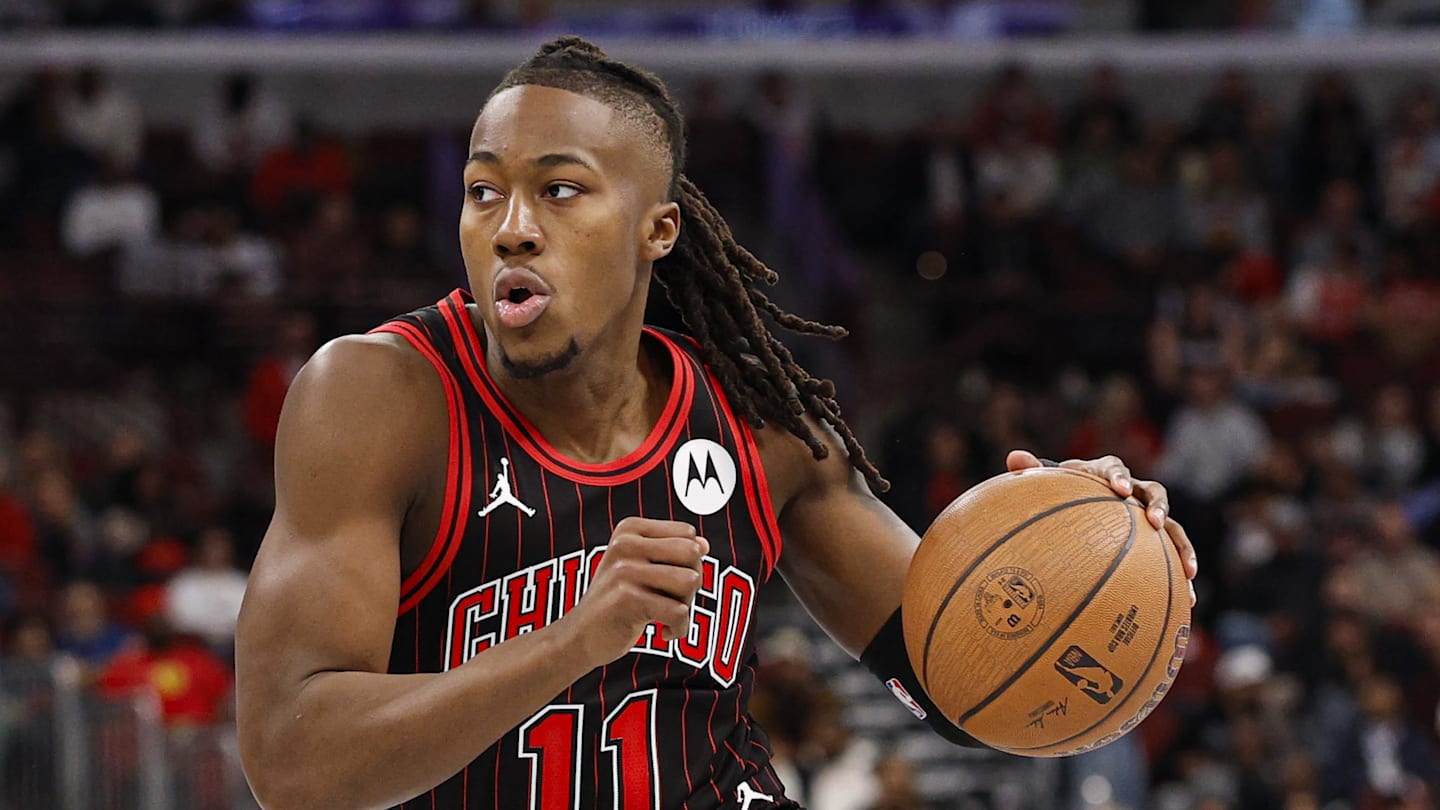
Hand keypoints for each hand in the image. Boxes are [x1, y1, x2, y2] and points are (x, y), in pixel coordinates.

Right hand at [559, 517, 708, 669]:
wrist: (580, 637)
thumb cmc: (617, 602)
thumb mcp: (641, 569)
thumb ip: (672, 553)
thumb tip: (705, 544)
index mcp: (629, 529)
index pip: (688, 535)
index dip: (689, 561)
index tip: (669, 582)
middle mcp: (625, 544)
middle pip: (692, 555)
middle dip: (692, 582)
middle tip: (672, 600)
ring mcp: (624, 570)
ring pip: (689, 581)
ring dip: (686, 606)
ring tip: (666, 616)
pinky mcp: (627, 599)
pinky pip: (679, 612)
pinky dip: (679, 628)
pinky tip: (664, 633)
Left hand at [1007, 450, 1197, 605]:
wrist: (1078, 504)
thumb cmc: (1060, 492)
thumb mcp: (1046, 484)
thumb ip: (1033, 471)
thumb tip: (1013, 457)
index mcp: (1106, 473)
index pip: (1115, 468)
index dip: (1118, 476)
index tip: (1118, 489)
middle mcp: (1133, 492)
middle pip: (1154, 492)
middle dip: (1158, 506)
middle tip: (1156, 521)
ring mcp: (1146, 515)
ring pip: (1172, 526)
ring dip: (1182, 545)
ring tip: (1189, 569)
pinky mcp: (1153, 539)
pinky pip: (1171, 555)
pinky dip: (1181, 575)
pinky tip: (1189, 601)